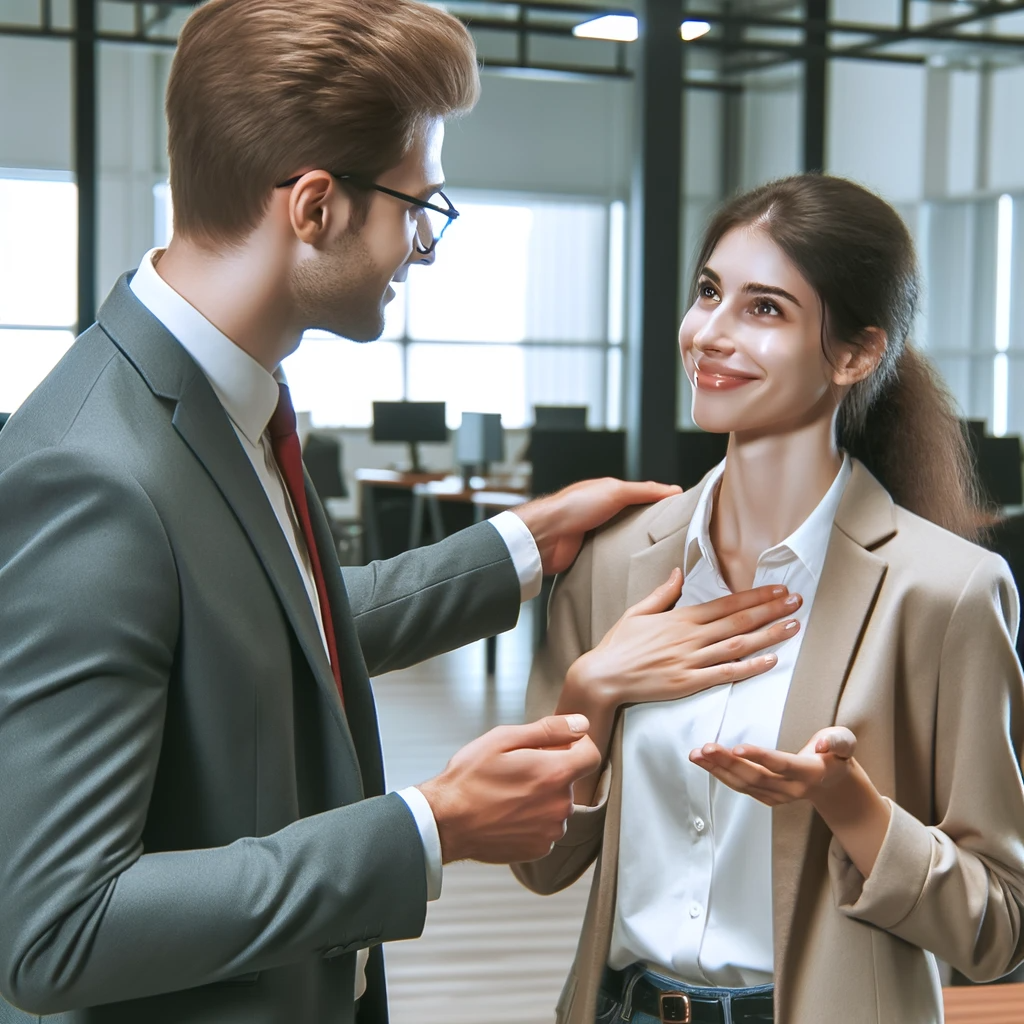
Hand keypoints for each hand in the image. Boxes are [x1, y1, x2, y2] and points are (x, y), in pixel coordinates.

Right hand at [416, 715, 601, 864]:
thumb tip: (581, 723)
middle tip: (517, 769)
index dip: (575, 745)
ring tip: (508, 793)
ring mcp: (551, 831)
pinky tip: (508, 813)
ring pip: (557, 804)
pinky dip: (533, 819)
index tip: (555, 746)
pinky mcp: (539, 849)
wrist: (445, 822)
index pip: (591, 755)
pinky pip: (546, 827)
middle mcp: (560, 806)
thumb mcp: (504, 739)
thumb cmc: (469, 778)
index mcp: (554, 774)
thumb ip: (549, 730)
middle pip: (570, 780)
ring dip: (542, 796)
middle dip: (551, 770)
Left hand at [513, 478, 681, 575]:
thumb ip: (644, 491)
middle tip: (677, 539)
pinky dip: (623, 559)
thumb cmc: (573, 507)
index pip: (642, 497)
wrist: (546, 537)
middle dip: (652, 528)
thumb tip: (673, 490)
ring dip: (638, 545)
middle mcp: (603, 512)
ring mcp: (596, 533)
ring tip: (662, 555)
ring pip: (625, 539)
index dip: (661, 503)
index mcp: (609, 493)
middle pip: (635, 520)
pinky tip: (636, 565)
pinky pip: (613, 556)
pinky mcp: (590, 554)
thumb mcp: (614, 491)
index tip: (683, 513)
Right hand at [565, 570, 801, 716]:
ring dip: (769, 635)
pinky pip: (726, 674)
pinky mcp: (688, 683)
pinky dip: (750, 667)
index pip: (726, 603)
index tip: (778, 589)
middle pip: (739, 620)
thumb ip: (662, 593)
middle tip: (797, 601)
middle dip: (771, 610)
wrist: (602, 676)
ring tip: (793, 626)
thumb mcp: (637, 612)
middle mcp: (690, 637)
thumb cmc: (618, 645)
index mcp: (680, 618)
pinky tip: (771, 661)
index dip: (755, 596)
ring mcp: (691, 661)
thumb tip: (678, 573)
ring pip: (738, 645)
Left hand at [688, 726, 857, 807]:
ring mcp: (777, 796)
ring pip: (744, 784)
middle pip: (755, 776)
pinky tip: (705, 762)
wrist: (833, 782)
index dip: (760, 756)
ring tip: (697, 755)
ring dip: (717, 769)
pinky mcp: (766, 796)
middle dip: (728, 762)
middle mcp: (792, 789)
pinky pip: (740, 787)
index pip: (781, 764)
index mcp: (810, 772)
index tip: (738, 747)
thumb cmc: (835, 755)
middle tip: (705, 748)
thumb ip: (838, 742)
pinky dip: (720, 774)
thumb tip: (822, 746)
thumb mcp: (845, 743)